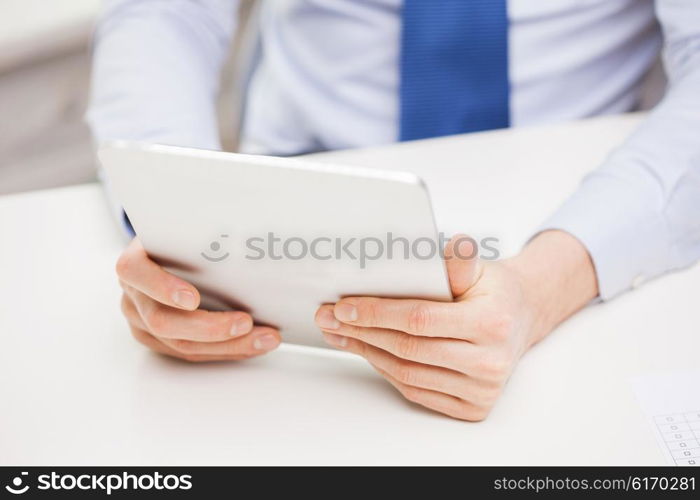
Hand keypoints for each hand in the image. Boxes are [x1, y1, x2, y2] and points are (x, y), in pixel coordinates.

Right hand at [117, 238, 280, 361]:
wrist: (172, 252)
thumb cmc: (185, 239)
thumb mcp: (187, 228)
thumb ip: (203, 233)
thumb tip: (246, 234)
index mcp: (134, 262)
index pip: (136, 273)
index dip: (162, 287)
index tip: (193, 298)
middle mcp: (133, 296)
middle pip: (163, 321)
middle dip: (210, 327)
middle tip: (247, 322)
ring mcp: (142, 323)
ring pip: (183, 344)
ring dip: (230, 345)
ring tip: (265, 338)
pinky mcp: (160, 342)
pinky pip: (194, 353)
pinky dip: (229, 350)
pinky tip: (255, 343)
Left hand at [314, 231, 596, 419]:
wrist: (520, 319)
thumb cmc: (491, 291)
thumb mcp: (478, 267)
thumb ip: (458, 259)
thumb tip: (443, 244)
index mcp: (491, 322)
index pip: (420, 318)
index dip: (377, 312)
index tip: (343, 305)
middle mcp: (490, 361)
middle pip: (408, 348)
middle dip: (361, 331)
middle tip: (329, 318)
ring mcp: (482, 389)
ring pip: (407, 374)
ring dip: (367, 352)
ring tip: (341, 333)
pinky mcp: (472, 408)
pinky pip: (416, 391)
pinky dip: (386, 371)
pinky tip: (368, 351)